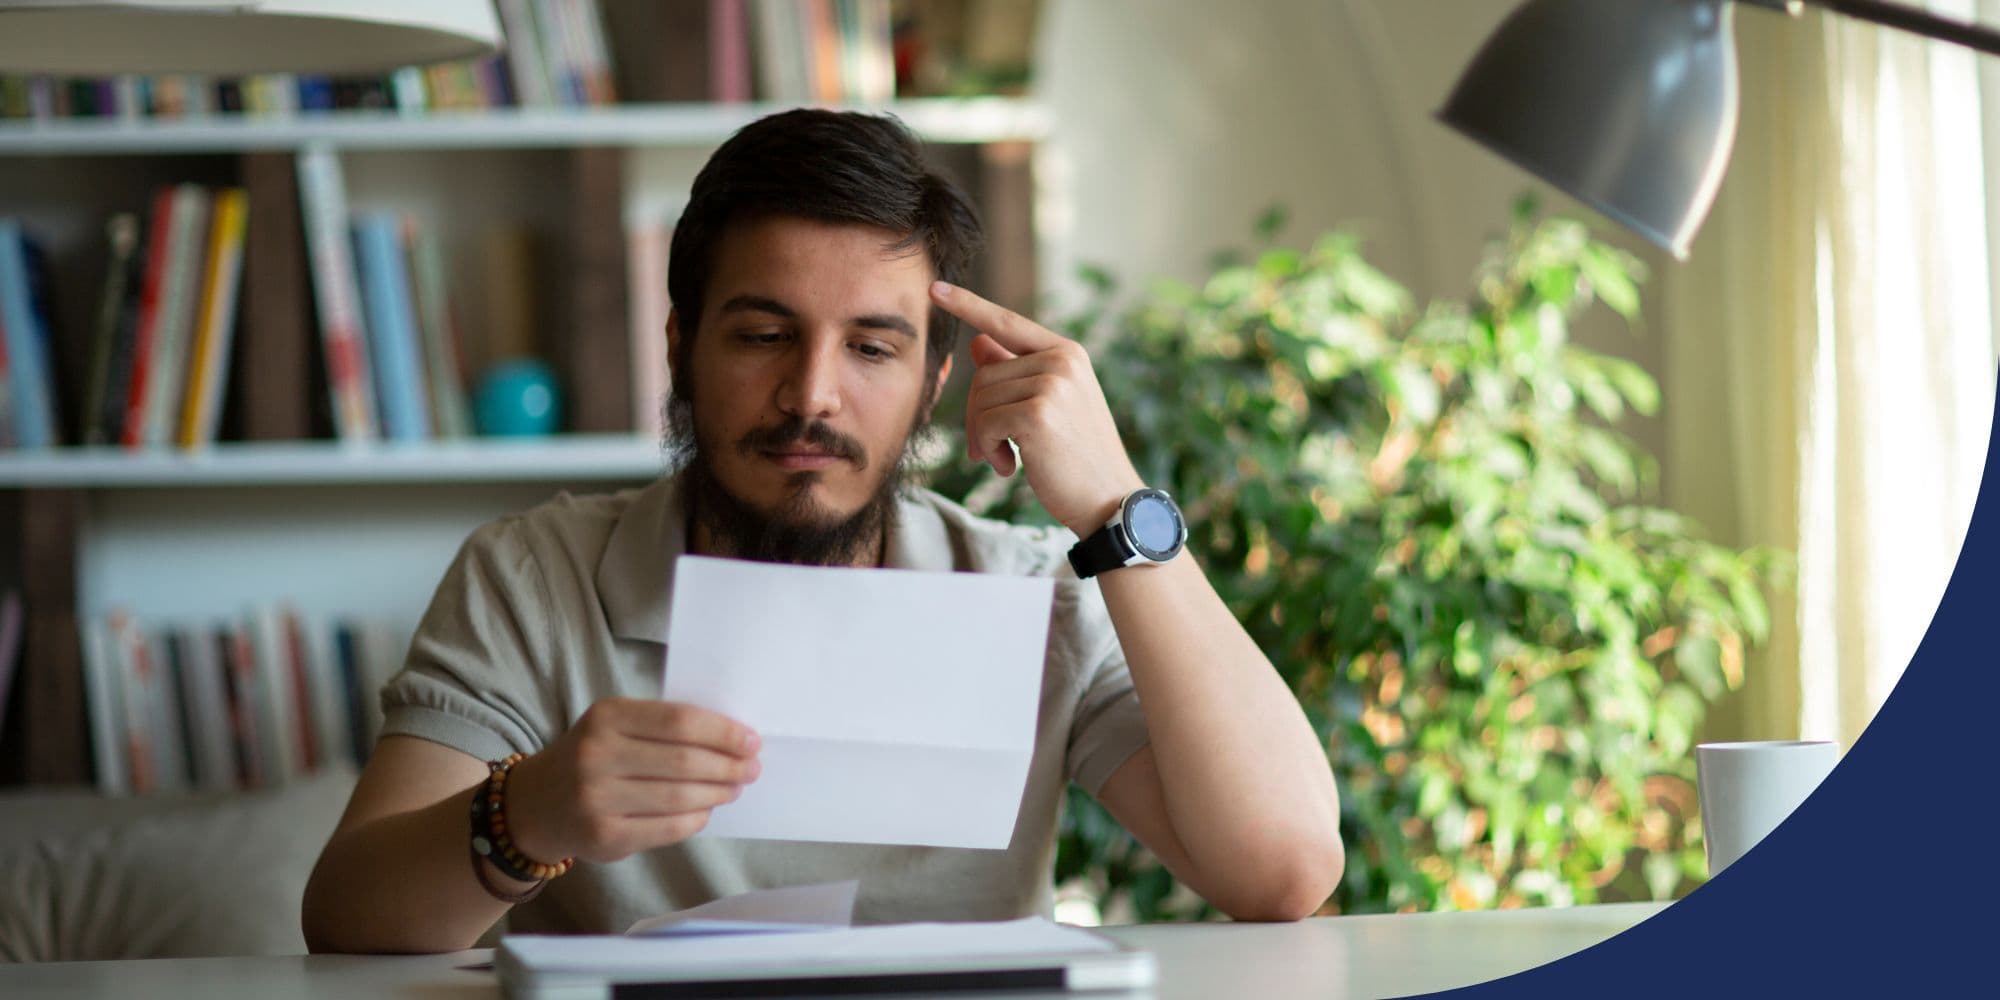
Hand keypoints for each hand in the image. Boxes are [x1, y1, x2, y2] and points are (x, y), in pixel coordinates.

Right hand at [504, 698, 760, 864]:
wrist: (536, 804)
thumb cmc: (593, 757)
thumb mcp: (616, 725)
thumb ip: (664, 728)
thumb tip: (732, 740)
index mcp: (606, 717)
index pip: (680, 721)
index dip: (723, 732)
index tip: (751, 740)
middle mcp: (597, 756)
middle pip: (684, 761)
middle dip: (728, 765)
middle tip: (751, 768)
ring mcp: (598, 799)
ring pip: (679, 797)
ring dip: (717, 793)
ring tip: (734, 788)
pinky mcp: (604, 837)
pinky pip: (667, 828)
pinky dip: (696, 819)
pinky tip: (706, 811)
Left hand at [931, 281, 1142, 534]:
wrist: (1108, 501)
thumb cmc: (1076, 457)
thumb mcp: (1048, 407)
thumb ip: (1014, 373)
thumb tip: (977, 341)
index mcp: (1067, 353)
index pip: (1006, 322)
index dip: (967, 305)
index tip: (934, 288)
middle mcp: (1062, 360)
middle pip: (984, 372)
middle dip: (978, 415)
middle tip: (990, 450)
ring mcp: (1052, 384)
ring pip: (981, 398)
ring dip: (983, 437)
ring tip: (1007, 460)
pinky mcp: (1038, 413)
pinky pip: (986, 422)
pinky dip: (988, 449)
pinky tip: (1010, 467)